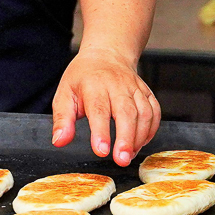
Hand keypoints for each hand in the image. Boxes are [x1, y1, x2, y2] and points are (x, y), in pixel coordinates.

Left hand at [51, 48, 160, 165]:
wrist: (106, 54)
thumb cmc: (83, 77)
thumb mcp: (64, 94)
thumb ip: (62, 120)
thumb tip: (59, 141)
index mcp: (94, 86)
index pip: (99, 110)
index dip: (101, 132)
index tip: (101, 151)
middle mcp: (117, 85)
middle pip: (126, 113)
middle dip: (126, 139)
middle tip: (122, 160)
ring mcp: (134, 88)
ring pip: (144, 113)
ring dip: (139, 137)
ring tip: (129, 155)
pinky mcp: (146, 92)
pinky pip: (155, 111)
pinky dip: (151, 129)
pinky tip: (141, 142)